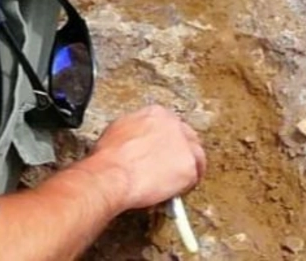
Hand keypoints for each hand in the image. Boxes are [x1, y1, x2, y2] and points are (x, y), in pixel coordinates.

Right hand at [84, 105, 205, 210]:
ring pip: (196, 157)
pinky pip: (194, 177)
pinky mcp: (189, 166)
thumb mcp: (118, 131)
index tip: (163, 152)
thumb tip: (136, 140)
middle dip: (181, 153)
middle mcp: (173, 125)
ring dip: (186, 169)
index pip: (171, 126)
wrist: (112, 174)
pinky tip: (174, 192)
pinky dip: (185, 186)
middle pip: (187, 138)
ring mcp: (184, 145)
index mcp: (156, 114)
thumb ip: (135, 131)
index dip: (167, 142)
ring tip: (174, 183)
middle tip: (172, 169)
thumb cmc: (108, 158)